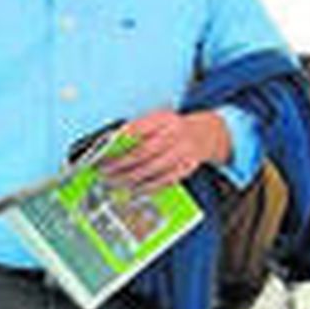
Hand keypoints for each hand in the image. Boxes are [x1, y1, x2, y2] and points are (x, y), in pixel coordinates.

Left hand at [102, 110, 230, 191]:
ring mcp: (183, 152)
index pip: (138, 128)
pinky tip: (133, 190)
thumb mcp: (157, 120)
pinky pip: (164, 181)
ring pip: (152, 169)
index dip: (119, 141)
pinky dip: (146, 187)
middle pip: (143, 151)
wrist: (206, 134)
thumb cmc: (173, 128)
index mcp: (164, 119)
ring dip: (129, 178)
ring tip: (113, 183)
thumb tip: (110, 142)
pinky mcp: (186, 168)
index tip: (103, 151)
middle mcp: (175, 134)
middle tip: (104, 171)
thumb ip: (138, 128)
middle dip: (120, 163)